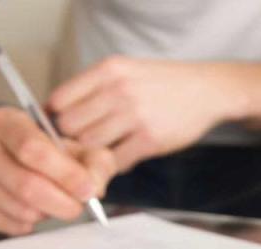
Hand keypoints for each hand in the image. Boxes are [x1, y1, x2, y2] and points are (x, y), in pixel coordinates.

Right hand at [0, 107, 116, 234]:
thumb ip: (93, 160)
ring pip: (20, 211)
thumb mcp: (67, 143)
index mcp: (5, 121)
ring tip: (49, 202)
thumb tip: (95, 188)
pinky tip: (27, 210)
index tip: (88, 190)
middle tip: (77, 206)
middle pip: (27, 186)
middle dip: (62, 203)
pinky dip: (26, 225)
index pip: (33, 149)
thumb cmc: (34, 148)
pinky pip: (6, 226)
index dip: (66, 174)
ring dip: (45, 213)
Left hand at [48, 57, 245, 172]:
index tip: (60, 131)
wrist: (207, 89)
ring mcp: (135, 115)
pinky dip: (114, 165)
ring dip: (92, 156)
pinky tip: (123, 156)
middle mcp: (119, 90)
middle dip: (71, 141)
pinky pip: (116, 161)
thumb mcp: (125, 71)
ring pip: (90, 147)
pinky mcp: (150, 139)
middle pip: (70, 127)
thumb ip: (93, 88)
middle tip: (80, 148)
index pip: (60, 101)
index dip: (55, 120)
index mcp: (108, 70)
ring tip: (102, 154)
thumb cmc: (162, 83)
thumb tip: (54, 114)